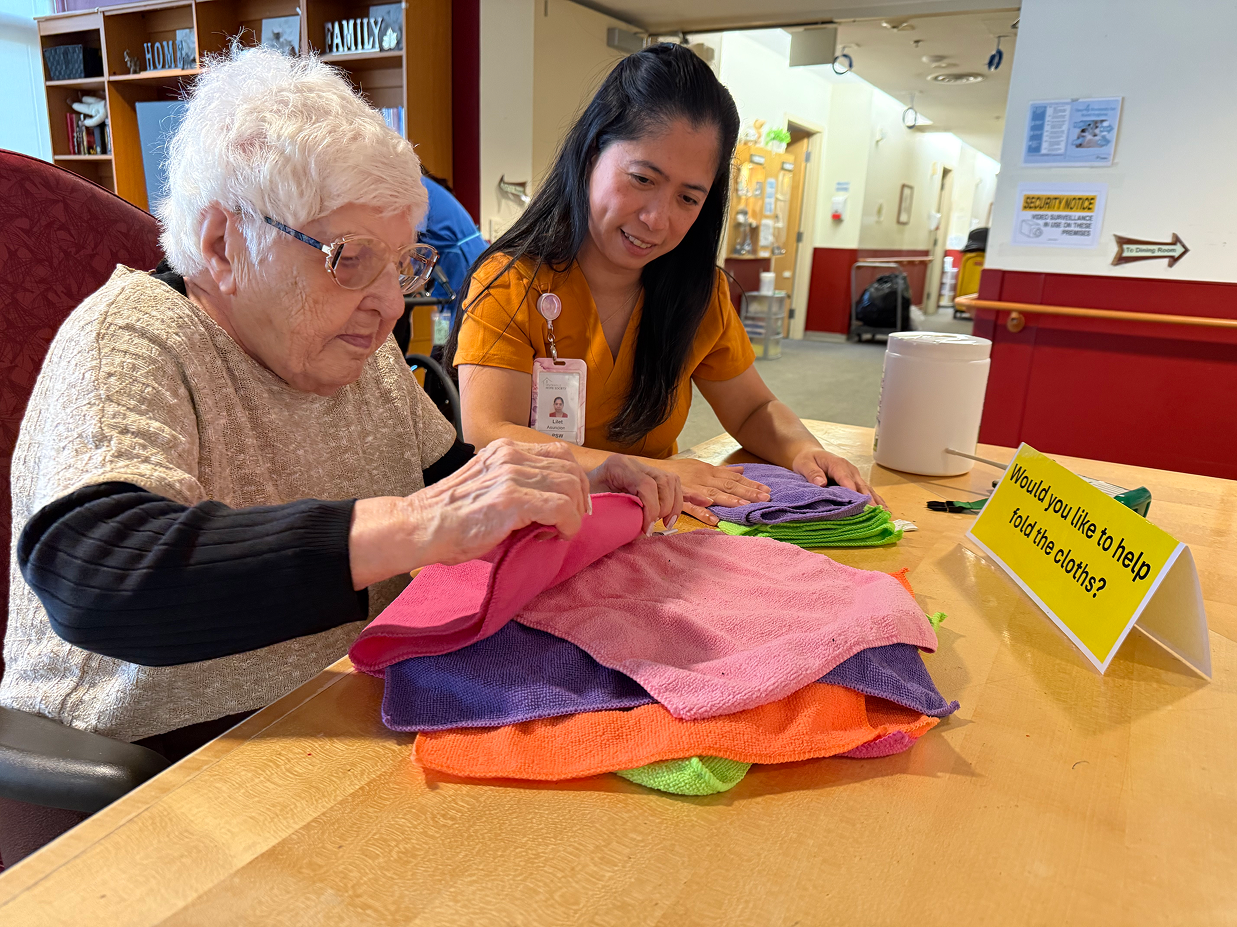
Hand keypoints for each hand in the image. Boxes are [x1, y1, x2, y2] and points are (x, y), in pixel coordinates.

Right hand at [349, 439, 590, 587]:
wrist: (421, 527)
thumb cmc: (451, 517)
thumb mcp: (487, 486)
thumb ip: (517, 484)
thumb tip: (551, 502)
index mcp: (504, 450)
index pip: (558, 453)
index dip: (574, 479)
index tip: (573, 504)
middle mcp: (509, 455)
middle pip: (569, 467)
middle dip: (580, 497)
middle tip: (574, 520)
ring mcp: (510, 475)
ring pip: (569, 486)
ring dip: (574, 513)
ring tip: (561, 530)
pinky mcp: (511, 499)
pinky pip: (560, 508)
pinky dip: (568, 524)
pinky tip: (557, 536)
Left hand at [587, 454, 684, 534]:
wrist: (579, 489)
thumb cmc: (585, 499)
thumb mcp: (594, 504)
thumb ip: (614, 515)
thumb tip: (638, 530)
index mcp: (618, 466)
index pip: (646, 484)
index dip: (651, 508)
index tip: (647, 528)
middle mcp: (633, 462)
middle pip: (663, 481)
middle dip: (663, 507)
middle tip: (652, 526)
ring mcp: (643, 466)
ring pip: (671, 481)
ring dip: (673, 504)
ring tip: (664, 522)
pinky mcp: (649, 474)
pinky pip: (671, 484)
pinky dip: (674, 501)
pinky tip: (667, 517)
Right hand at [651, 457, 771, 526]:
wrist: (652, 470)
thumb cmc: (678, 470)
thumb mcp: (702, 466)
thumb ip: (722, 470)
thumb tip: (742, 468)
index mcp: (710, 471)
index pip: (734, 477)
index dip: (751, 483)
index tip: (767, 490)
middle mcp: (704, 478)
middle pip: (728, 485)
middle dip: (747, 492)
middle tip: (764, 498)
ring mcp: (692, 488)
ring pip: (713, 495)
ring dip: (729, 500)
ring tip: (744, 506)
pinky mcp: (679, 498)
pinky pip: (691, 506)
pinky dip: (702, 512)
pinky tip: (713, 519)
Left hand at [791, 447, 886, 507]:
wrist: (812, 453)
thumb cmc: (808, 459)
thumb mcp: (804, 464)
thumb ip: (812, 473)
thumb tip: (821, 483)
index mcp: (838, 465)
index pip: (847, 480)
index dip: (854, 493)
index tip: (860, 505)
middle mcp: (850, 470)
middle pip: (861, 486)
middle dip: (869, 500)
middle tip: (876, 514)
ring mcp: (855, 476)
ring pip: (867, 490)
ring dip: (876, 502)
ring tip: (885, 514)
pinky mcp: (856, 482)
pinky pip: (867, 491)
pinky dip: (876, 500)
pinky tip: (884, 510)